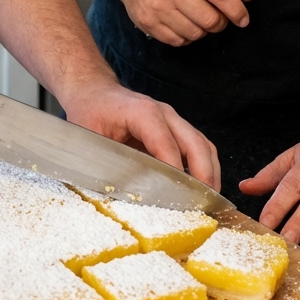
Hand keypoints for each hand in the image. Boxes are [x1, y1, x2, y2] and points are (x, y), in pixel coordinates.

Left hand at [62, 80, 220, 189]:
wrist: (93, 92)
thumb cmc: (90, 113)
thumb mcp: (90, 141)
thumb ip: (106, 166)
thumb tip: (121, 198)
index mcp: (142, 113)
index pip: (166, 145)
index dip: (175, 174)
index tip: (180, 200)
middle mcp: (164, 113)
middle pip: (196, 144)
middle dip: (203, 176)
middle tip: (204, 207)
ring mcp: (173, 120)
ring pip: (203, 145)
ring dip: (209, 173)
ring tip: (207, 203)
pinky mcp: (175, 129)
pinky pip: (198, 147)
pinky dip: (204, 167)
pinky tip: (200, 189)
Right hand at [115, 0, 249, 45]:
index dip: (237, 10)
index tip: (243, 18)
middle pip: (210, 19)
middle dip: (220, 22)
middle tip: (217, 17)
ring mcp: (157, 8)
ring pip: (196, 33)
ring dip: (202, 30)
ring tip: (196, 17)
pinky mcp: (148, 23)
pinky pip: (179, 41)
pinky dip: (186, 36)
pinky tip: (182, 23)